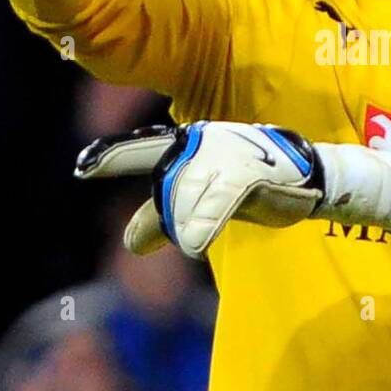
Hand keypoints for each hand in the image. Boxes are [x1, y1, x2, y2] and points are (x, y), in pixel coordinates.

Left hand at [75, 122, 324, 258]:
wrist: (308, 175)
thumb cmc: (250, 184)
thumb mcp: (200, 200)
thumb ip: (163, 217)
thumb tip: (128, 245)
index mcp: (186, 146)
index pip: (140, 149)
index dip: (110, 157)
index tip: (82, 168)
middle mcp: (199, 145)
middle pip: (162, 184)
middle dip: (164, 206)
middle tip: (183, 224)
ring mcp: (222, 158)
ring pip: (183, 200)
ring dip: (190, 226)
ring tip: (208, 233)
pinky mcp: (244, 175)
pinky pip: (211, 205)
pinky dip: (199, 227)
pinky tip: (193, 243)